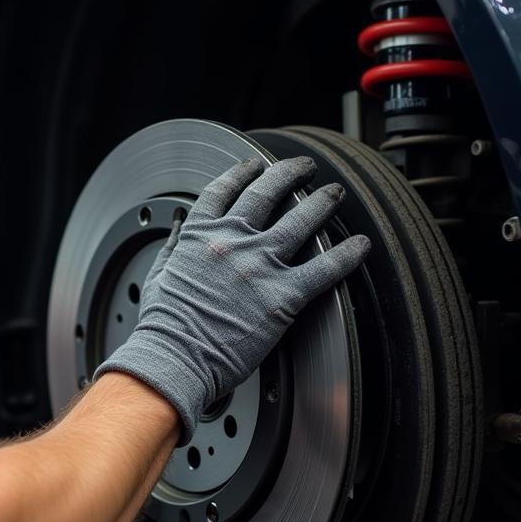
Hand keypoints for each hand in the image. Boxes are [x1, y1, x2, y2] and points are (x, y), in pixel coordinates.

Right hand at [95, 156, 369, 442]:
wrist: (175, 357)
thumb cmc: (164, 325)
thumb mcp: (159, 274)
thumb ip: (174, 245)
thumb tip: (180, 224)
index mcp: (200, 235)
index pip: (223, 190)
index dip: (241, 173)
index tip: (253, 164)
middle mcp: (232, 241)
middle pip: (266, 193)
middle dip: (288, 173)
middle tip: (304, 167)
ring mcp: (259, 266)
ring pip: (300, 221)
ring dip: (321, 202)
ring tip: (335, 193)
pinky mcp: (282, 297)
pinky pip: (323, 269)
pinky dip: (346, 255)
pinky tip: (361, 245)